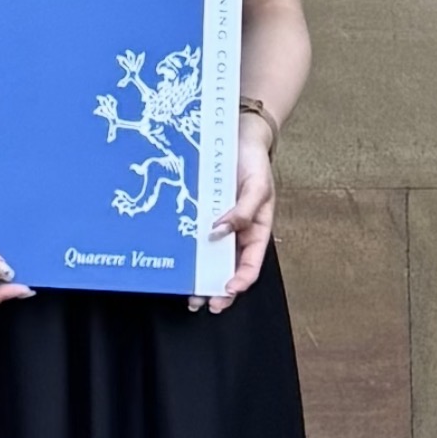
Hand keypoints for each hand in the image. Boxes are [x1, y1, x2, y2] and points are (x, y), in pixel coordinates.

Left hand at [188, 126, 275, 314]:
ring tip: (188, 294)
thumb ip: (244, 210)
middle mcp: (237, 232)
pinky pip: (196, 235)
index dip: (241, 280)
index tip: (228, 289)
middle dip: (217, 289)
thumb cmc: (255, 161)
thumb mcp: (258, 186)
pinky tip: (179, 262)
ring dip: (201, 276)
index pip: (251, 263)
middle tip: (202, 303)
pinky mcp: (203, 213)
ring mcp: (219, 223)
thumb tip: (221, 231)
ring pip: (211, 256)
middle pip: (228, 267)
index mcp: (256, 229)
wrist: (240, 134)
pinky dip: (189, 251)